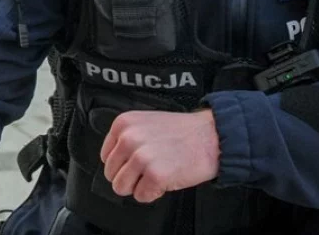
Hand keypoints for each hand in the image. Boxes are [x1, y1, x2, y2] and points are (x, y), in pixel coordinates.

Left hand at [100, 109, 219, 202]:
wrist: (211, 136)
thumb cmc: (182, 132)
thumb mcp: (145, 123)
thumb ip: (126, 138)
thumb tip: (114, 161)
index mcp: (123, 124)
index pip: (106, 157)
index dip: (122, 164)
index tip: (136, 162)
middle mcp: (129, 139)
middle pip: (111, 174)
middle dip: (130, 177)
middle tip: (149, 170)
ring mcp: (141, 157)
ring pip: (121, 187)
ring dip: (139, 186)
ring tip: (155, 176)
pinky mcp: (155, 175)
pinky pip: (141, 196)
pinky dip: (153, 193)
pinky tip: (165, 180)